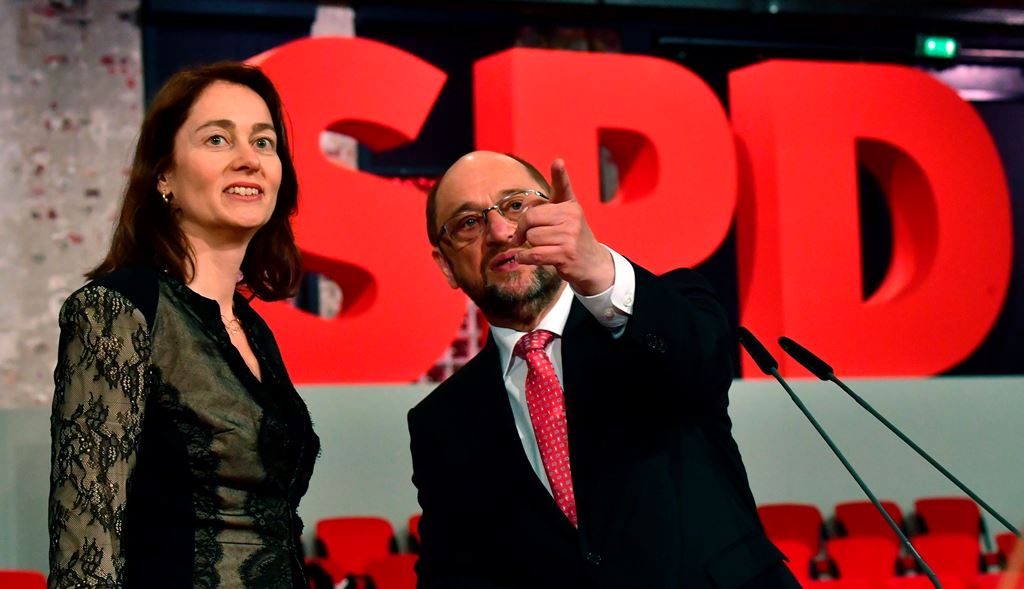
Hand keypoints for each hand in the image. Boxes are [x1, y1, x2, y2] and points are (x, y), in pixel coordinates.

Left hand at [513, 159, 613, 295]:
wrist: (591, 263)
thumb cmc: (571, 238)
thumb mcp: (564, 218)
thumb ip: (544, 209)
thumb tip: (522, 209)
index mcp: (570, 206)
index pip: (563, 186)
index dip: (560, 173)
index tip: (558, 162)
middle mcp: (572, 217)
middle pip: (530, 218)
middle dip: (523, 229)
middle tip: (523, 236)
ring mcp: (570, 236)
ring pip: (531, 237)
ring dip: (529, 245)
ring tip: (541, 247)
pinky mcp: (565, 254)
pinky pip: (533, 254)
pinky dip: (523, 257)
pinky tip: (524, 257)